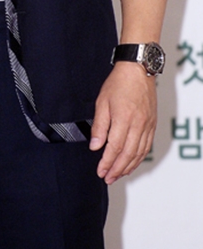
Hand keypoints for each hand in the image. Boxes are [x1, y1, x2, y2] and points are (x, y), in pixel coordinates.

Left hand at [89, 62, 156, 183]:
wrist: (138, 70)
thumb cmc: (118, 83)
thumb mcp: (102, 102)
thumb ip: (99, 126)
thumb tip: (95, 147)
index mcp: (124, 118)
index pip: (115, 147)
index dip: (107, 162)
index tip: (100, 171)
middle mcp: (138, 124)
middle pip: (128, 154)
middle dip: (117, 169)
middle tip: (107, 178)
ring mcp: (147, 125)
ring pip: (139, 153)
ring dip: (128, 167)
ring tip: (117, 175)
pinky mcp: (152, 124)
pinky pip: (146, 146)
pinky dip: (139, 158)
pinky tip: (131, 163)